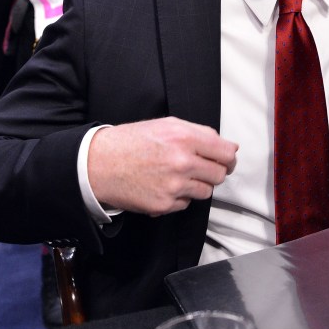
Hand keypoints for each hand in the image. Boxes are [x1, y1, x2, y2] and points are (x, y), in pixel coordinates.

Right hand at [87, 117, 237, 215]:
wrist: (99, 164)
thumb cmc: (131, 141)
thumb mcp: (167, 124)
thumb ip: (199, 133)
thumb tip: (226, 146)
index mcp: (185, 138)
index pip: (226, 152)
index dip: (230, 157)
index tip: (227, 159)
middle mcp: (182, 162)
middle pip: (220, 174)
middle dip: (215, 171)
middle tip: (202, 167)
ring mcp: (174, 186)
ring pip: (206, 191)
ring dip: (198, 184)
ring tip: (179, 175)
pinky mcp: (164, 204)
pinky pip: (187, 203)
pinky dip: (180, 196)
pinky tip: (164, 185)